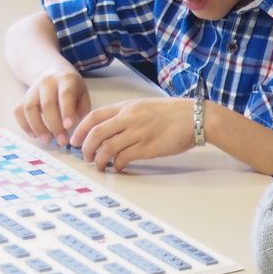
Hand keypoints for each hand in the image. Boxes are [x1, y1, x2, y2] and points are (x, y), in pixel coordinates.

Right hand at [14, 68, 91, 144]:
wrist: (52, 71)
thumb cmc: (72, 88)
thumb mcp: (83, 94)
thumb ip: (81, 110)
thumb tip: (76, 130)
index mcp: (66, 80)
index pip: (65, 95)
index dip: (66, 111)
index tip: (69, 127)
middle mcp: (47, 82)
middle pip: (47, 104)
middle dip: (54, 126)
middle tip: (62, 141)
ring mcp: (33, 89)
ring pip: (30, 108)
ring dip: (38, 127)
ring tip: (47, 140)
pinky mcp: (23, 97)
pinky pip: (19, 111)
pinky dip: (25, 125)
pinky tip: (35, 135)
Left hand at [71, 97, 198, 171]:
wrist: (196, 117)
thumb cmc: (173, 113)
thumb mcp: (145, 106)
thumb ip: (127, 114)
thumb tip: (110, 129)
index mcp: (127, 107)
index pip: (94, 117)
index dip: (80, 130)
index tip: (75, 140)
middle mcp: (130, 118)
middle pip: (96, 134)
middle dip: (85, 148)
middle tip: (85, 157)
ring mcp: (139, 133)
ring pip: (107, 148)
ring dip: (99, 160)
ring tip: (100, 165)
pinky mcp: (149, 148)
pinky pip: (124, 158)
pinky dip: (117, 164)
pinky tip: (118, 167)